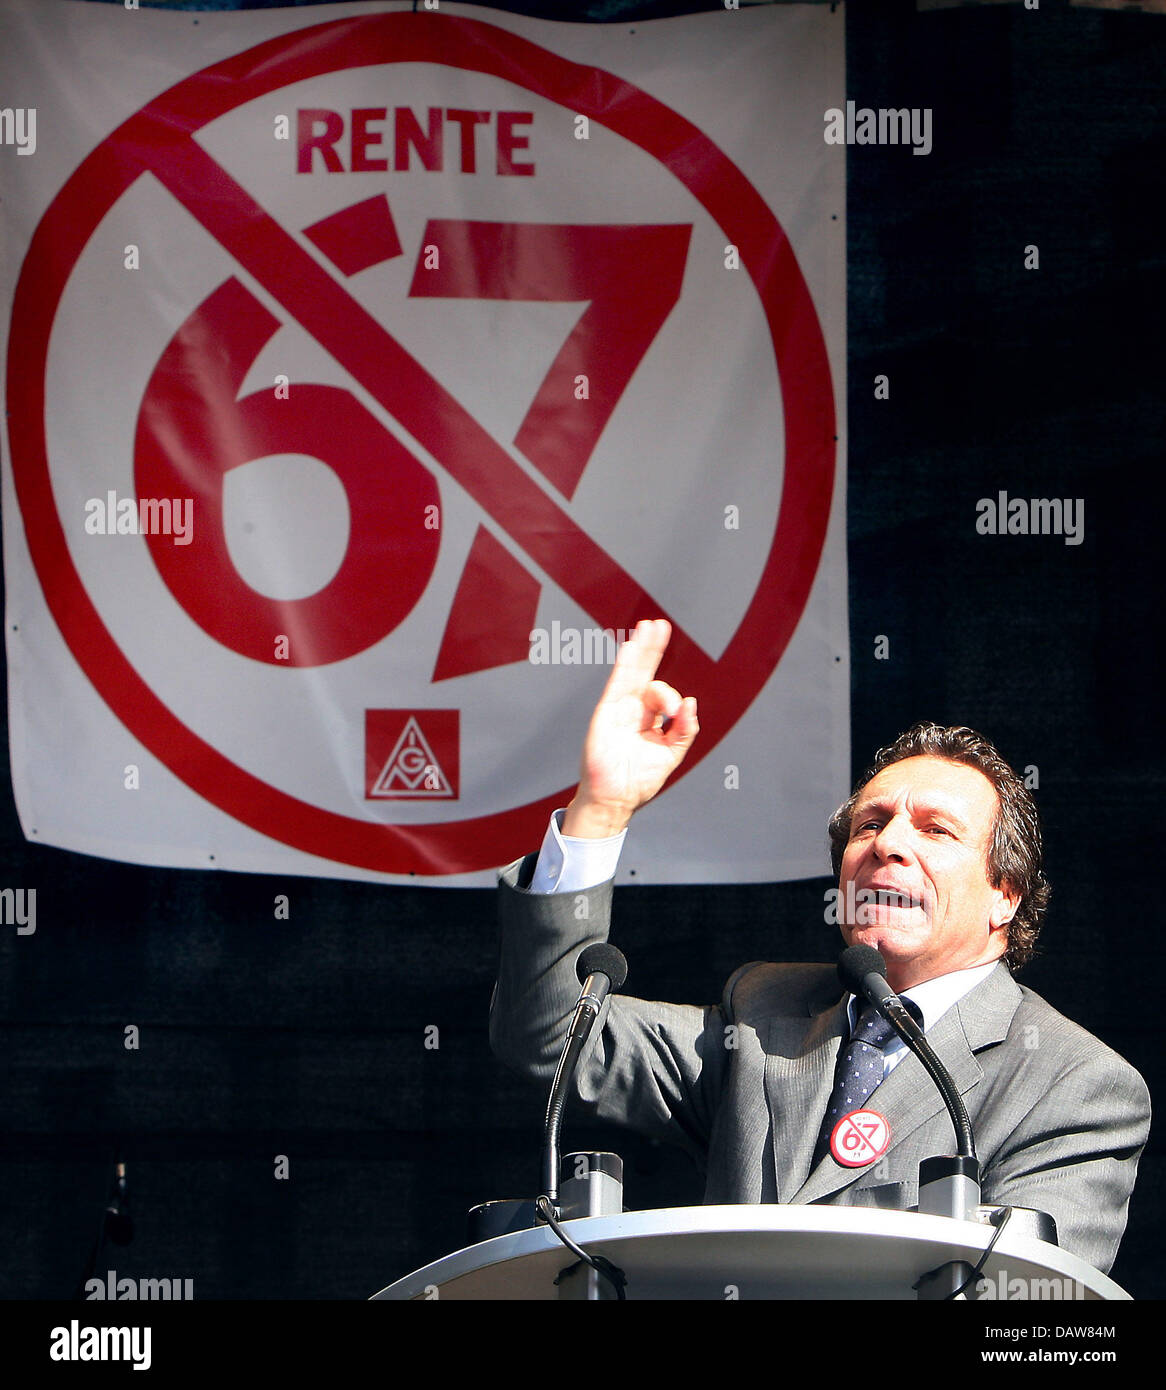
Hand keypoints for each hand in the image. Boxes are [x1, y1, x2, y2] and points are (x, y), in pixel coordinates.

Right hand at [562, 618, 698, 837]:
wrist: (615, 798)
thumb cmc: (639, 780)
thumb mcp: (672, 754)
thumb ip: (684, 729)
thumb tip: (691, 703)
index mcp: (648, 719)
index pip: (662, 695)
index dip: (674, 699)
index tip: (678, 711)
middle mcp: (633, 709)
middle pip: (645, 672)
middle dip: (653, 649)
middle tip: (661, 626)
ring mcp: (619, 708)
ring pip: (632, 672)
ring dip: (642, 648)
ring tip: (651, 627)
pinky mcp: (607, 711)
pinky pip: (618, 682)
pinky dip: (626, 664)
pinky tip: (632, 646)